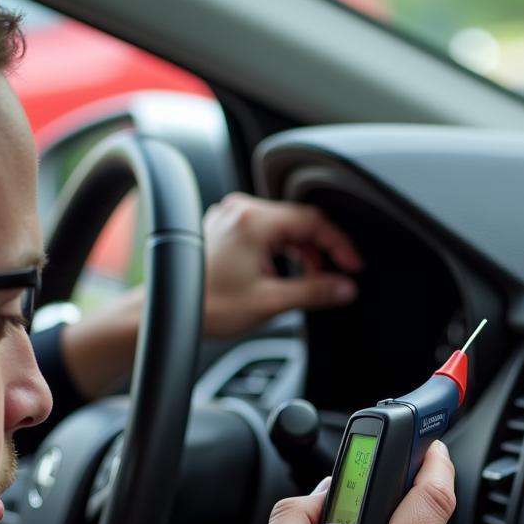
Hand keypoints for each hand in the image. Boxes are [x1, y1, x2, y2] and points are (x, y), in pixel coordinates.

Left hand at [202, 193, 362, 336]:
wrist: (170, 312)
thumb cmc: (207, 306)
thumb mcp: (270, 302)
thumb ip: (314, 292)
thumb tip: (345, 288)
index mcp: (254, 221)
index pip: (313, 222)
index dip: (340, 245)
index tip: (353, 266)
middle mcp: (242, 211)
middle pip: (299, 222)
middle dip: (321, 251)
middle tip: (334, 278)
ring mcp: (231, 218)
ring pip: (283, 228)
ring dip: (301, 253)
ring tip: (307, 282)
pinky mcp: (225, 229)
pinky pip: (265, 233)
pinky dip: (281, 252)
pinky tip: (284, 275)